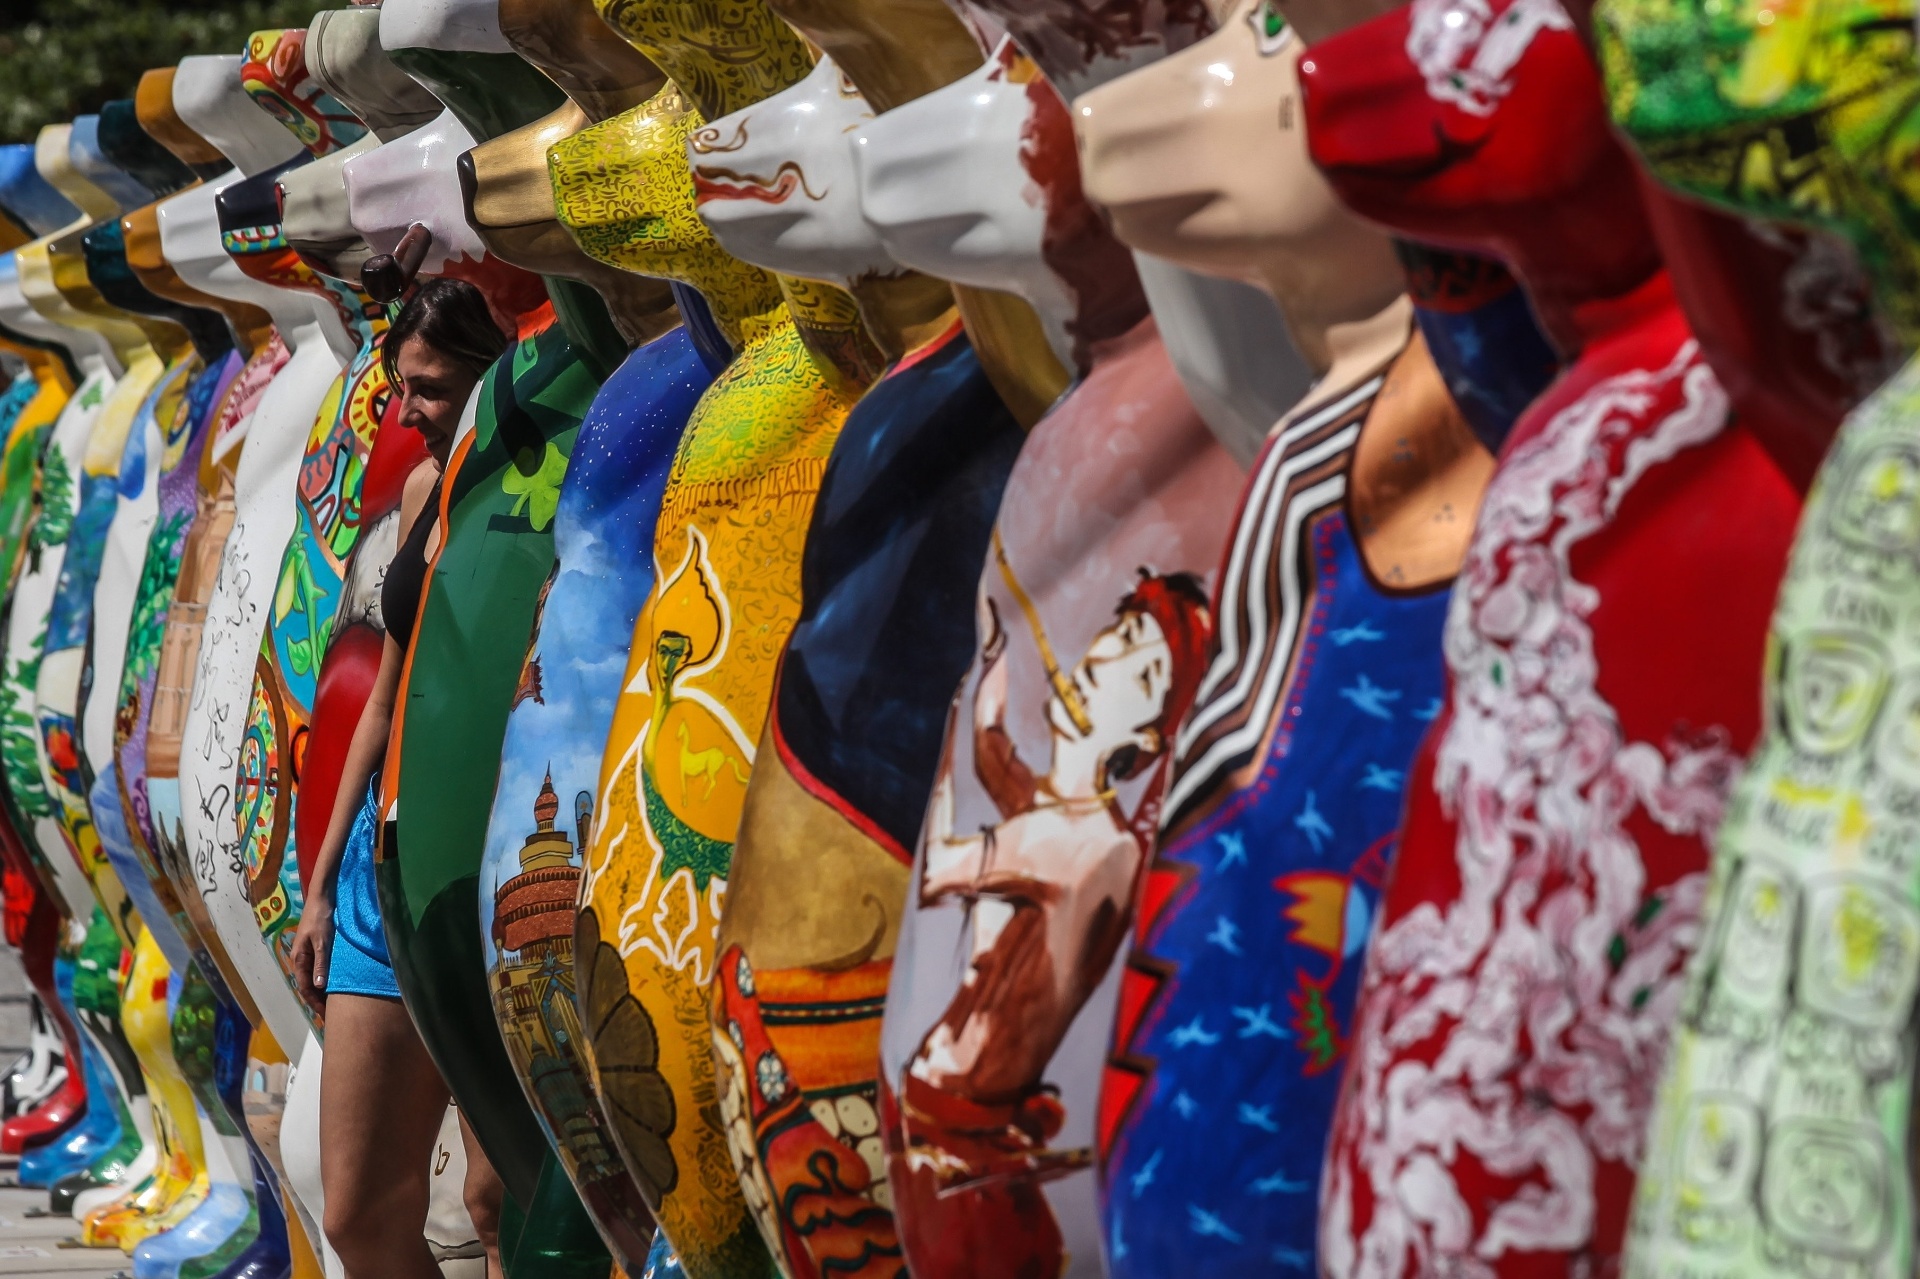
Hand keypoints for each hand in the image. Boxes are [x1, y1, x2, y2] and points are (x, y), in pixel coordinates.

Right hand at [290, 899, 334, 1013]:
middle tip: (330, 1014)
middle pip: (306, 985)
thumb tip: (319, 986)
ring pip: (312, 978)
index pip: (304, 987)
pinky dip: (323, 980)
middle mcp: (300, 958)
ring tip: (332, 1004)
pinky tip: (333, 985)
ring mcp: (306, 954)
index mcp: (298, 958)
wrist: (322, 898)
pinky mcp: (314, 949)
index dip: (314, 1001)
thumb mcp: (323, 942)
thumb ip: (320, 964)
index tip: (325, 1014)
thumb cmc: (321, 919)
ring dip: (320, 991)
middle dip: (316, 1000)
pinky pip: (317, 969)